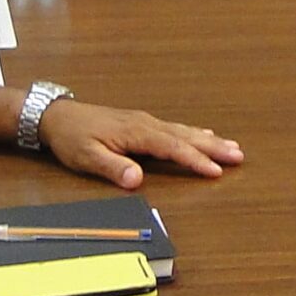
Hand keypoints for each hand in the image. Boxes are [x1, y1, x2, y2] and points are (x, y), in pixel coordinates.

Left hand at [38, 100, 245, 189]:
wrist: (56, 116)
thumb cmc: (72, 137)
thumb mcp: (86, 156)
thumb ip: (113, 167)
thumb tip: (136, 179)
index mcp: (136, 132)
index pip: (172, 148)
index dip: (195, 160)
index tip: (215, 170)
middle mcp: (145, 124)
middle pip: (185, 136)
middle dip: (213, 147)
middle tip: (239, 155)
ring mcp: (145, 122)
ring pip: (183, 131)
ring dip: (208, 140)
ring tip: (232, 146)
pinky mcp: (141, 123)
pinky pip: (175, 128)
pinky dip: (194, 132)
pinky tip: (204, 133)